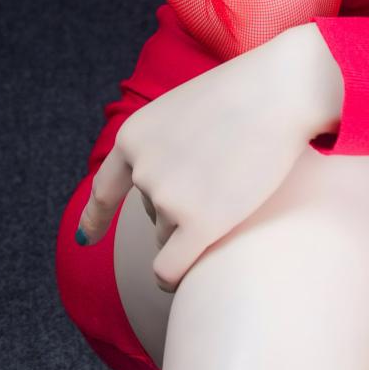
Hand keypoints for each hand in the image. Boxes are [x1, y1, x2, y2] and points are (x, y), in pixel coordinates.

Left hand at [74, 28, 312, 293]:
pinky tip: (187, 280)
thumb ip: (166, 145)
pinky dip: (174, 279)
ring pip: (169, 237)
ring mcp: (168, 199)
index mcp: (133, 137)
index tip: (85, 237)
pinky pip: (170, 270)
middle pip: (152, 213)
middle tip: (224, 178)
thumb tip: (162, 190)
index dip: (95, 217)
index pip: (105, 189)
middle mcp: (143, 170)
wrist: (283, 90)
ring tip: (232, 193)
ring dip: (194, 230)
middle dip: (181, 208)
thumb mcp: (185, 109)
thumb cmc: (247, 93)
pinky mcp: (200, 225)